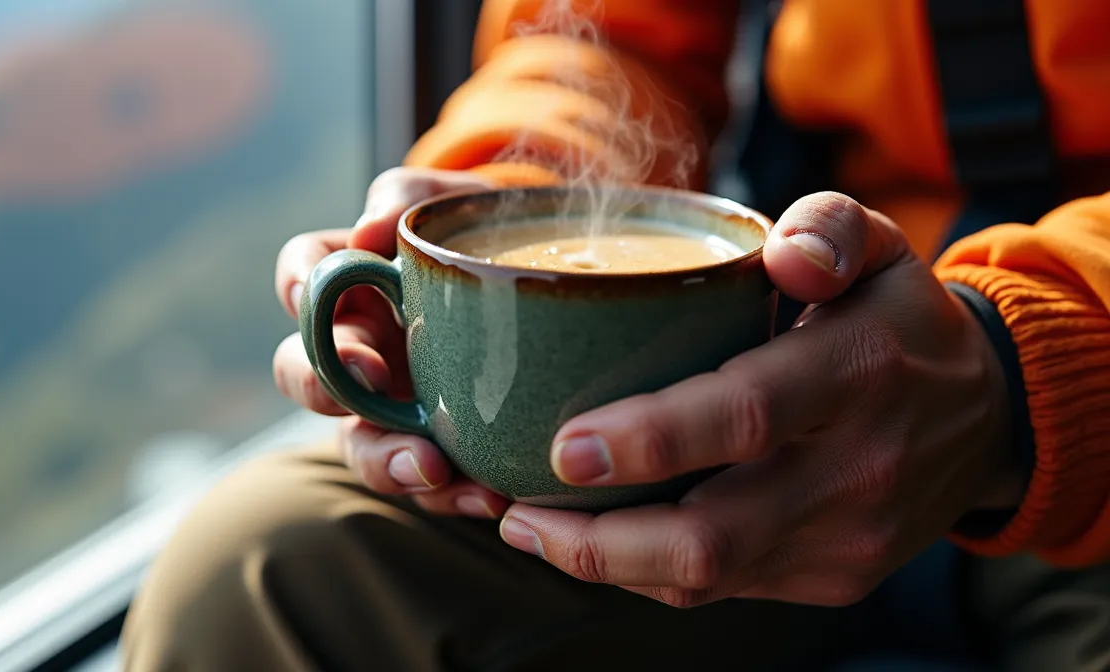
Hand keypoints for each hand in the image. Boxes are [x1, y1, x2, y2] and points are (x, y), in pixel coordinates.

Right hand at [273, 167, 510, 517]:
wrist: (558, 289)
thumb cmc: (492, 234)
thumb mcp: (459, 203)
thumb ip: (410, 201)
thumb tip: (369, 228)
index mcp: (354, 279)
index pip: (301, 272)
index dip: (297, 284)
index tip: (309, 296)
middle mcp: (359, 347)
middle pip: (305, 373)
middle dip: (323, 385)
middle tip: (369, 384)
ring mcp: (393, 405)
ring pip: (360, 444)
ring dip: (387, 461)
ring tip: (433, 469)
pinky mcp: (437, 450)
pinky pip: (430, 484)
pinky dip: (455, 495)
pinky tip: (491, 494)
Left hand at [496, 192, 1027, 606]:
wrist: (986, 420)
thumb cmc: (896, 321)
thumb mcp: (878, 247)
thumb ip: (828, 227)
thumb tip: (785, 255)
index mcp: (861, 370)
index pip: (746, 414)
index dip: (649, 441)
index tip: (563, 445)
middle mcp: (859, 468)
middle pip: (714, 533)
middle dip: (600, 536)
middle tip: (517, 508)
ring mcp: (847, 538)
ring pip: (706, 577)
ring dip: (604, 562)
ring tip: (528, 525)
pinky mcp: (834, 577)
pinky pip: (722, 588)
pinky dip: (644, 570)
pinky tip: (594, 538)